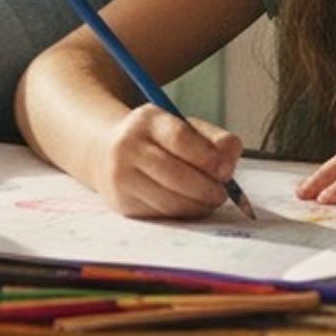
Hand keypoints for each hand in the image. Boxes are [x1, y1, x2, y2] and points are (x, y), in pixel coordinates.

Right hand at [92, 104, 243, 219]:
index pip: (180, 139)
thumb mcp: (185, 127)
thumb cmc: (159, 140)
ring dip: (197, 205)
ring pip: (169, 201)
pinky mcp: (122, 203)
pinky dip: (182, 213)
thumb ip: (215, 140)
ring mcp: (121, 177)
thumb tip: (228, 165)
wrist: (107, 152)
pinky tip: (189, 205)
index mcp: (147, 120)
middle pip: (174, 174)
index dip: (208, 158)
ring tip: (209, 200)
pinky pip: (161, 214)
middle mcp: (127, 147)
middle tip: (222, 194)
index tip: (226, 171)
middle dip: (206, 189)